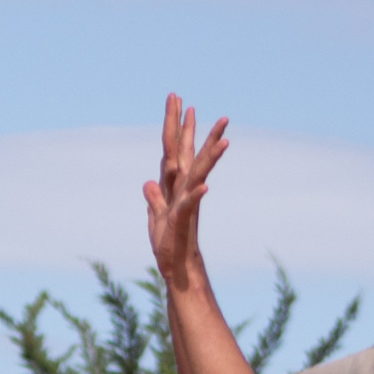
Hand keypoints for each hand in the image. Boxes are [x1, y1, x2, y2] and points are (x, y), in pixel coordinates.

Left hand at [142, 94, 228, 285]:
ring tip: (225, 136)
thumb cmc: (169, 245)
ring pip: (198, 174)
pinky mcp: (185, 220)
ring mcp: (186, 203)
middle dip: (186, 128)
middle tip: (188, 102)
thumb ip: (154, 198)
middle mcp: (183, 189)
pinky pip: (192, 205)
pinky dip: (197, 195)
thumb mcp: (156, 217)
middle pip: (185, 153)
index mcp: (174, 186)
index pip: (173, 150)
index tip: (178, 102)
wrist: (177, 270)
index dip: (174, 127)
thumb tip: (148, 182)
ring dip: (210, 155)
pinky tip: (206, 186)